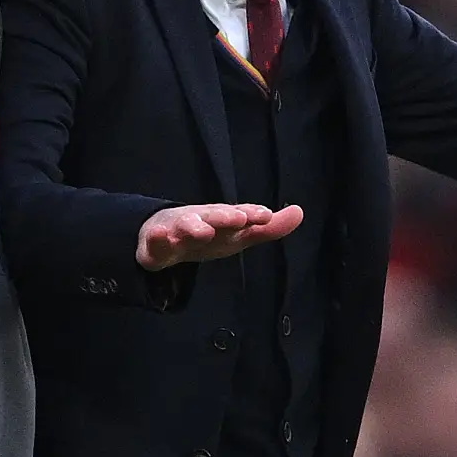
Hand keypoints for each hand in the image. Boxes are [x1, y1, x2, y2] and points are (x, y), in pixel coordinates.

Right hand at [136, 203, 304, 270]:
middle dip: (224, 217)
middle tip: (238, 219)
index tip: (264, 216)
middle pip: (213, 217)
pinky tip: (160, 236)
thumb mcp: (239, 234)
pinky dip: (158, 238)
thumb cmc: (210, 234)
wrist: (164, 235)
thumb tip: (300, 212)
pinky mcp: (157, 245)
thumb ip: (268, 228)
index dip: (251, 215)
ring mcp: (178, 231)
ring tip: (203, 231)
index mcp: (223, 221)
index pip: (240, 216)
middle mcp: (202, 220)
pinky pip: (157, 242)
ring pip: (186, 227)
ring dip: (194, 227)